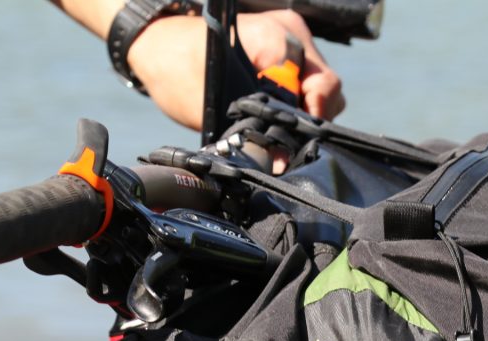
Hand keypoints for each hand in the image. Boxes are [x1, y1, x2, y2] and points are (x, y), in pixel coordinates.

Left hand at [128, 10, 344, 130]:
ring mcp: (294, 41)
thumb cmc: (178, 69)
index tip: (291, 149)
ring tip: (274, 133)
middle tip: (282, 147)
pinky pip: (309, 85)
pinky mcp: (290, 53)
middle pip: (327, 88)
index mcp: (276, 37)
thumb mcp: (214, 106)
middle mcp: (292, 34)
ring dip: (303, 115)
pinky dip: (297, 106)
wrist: (159, 46)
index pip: (320, 87)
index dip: (308, 123)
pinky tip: (274, 120)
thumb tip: (283, 160)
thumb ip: (254, 129)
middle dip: (307, 121)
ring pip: (323, 89)